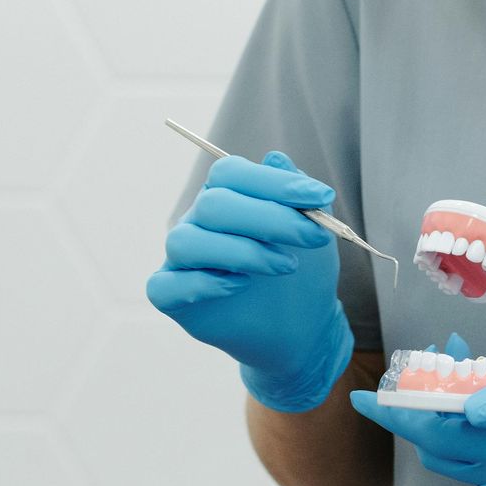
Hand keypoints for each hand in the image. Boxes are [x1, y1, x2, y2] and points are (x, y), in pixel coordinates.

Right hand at [147, 150, 353, 413]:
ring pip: (186, 242)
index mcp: (227, 197)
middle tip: (311, 237)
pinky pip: (165, 285)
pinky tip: (238, 287)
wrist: (300, 328)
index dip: (273, 182)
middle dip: (268, 218)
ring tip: (284, 266)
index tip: (319, 197)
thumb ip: (296, 195)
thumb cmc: (301, 272)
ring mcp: (182, 260)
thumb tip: (277, 158)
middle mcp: (198, 222)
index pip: (231, 172)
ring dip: (240, 251)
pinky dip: (201, 283)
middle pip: (213, 205)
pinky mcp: (173, 297)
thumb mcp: (311, 231)